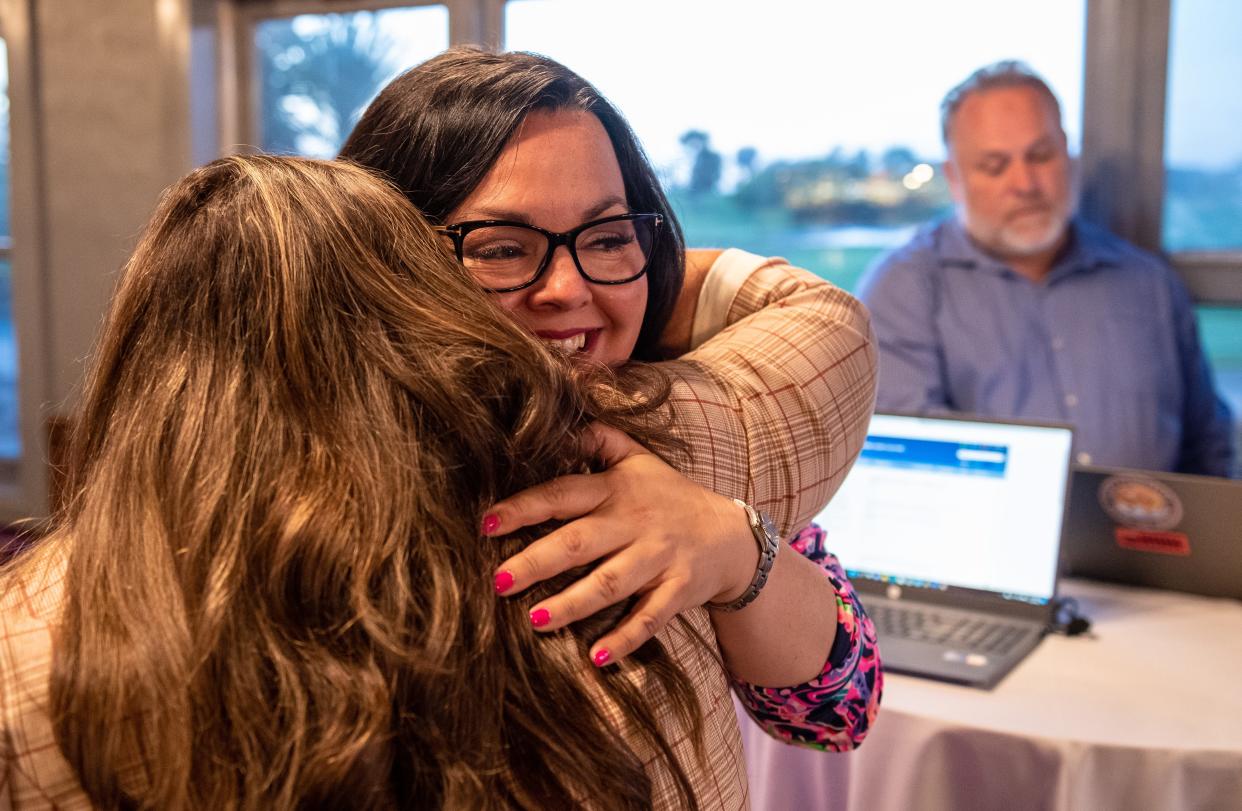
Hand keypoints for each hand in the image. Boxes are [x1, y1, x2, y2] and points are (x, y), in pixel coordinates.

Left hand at [485, 423, 756, 666]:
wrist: (731, 534)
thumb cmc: (668, 495)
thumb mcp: (637, 458)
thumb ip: (598, 438)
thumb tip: (554, 423)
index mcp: (616, 490)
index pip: (563, 495)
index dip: (525, 507)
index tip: (486, 522)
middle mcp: (634, 523)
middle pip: (579, 542)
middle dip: (537, 562)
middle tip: (498, 581)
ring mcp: (658, 559)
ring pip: (610, 584)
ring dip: (572, 604)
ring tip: (535, 621)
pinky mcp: (677, 591)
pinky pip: (649, 619)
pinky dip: (624, 640)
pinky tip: (596, 658)